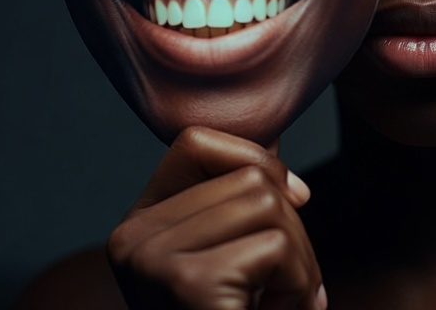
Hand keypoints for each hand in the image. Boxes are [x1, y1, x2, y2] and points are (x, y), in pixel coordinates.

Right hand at [107, 126, 325, 309]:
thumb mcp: (228, 261)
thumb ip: (237, 206)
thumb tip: (275, 145)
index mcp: (137, 227)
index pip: (195, 142)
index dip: (254, 156)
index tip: (294, 198)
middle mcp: (132, 239)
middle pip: (250, 177)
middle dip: (294, 227)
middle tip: (291, 284)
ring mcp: (154, 259)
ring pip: (269, 204)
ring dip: (302, 258)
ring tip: (287, 302)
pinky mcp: (188, 283)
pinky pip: (276, 245)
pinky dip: (300, 282)